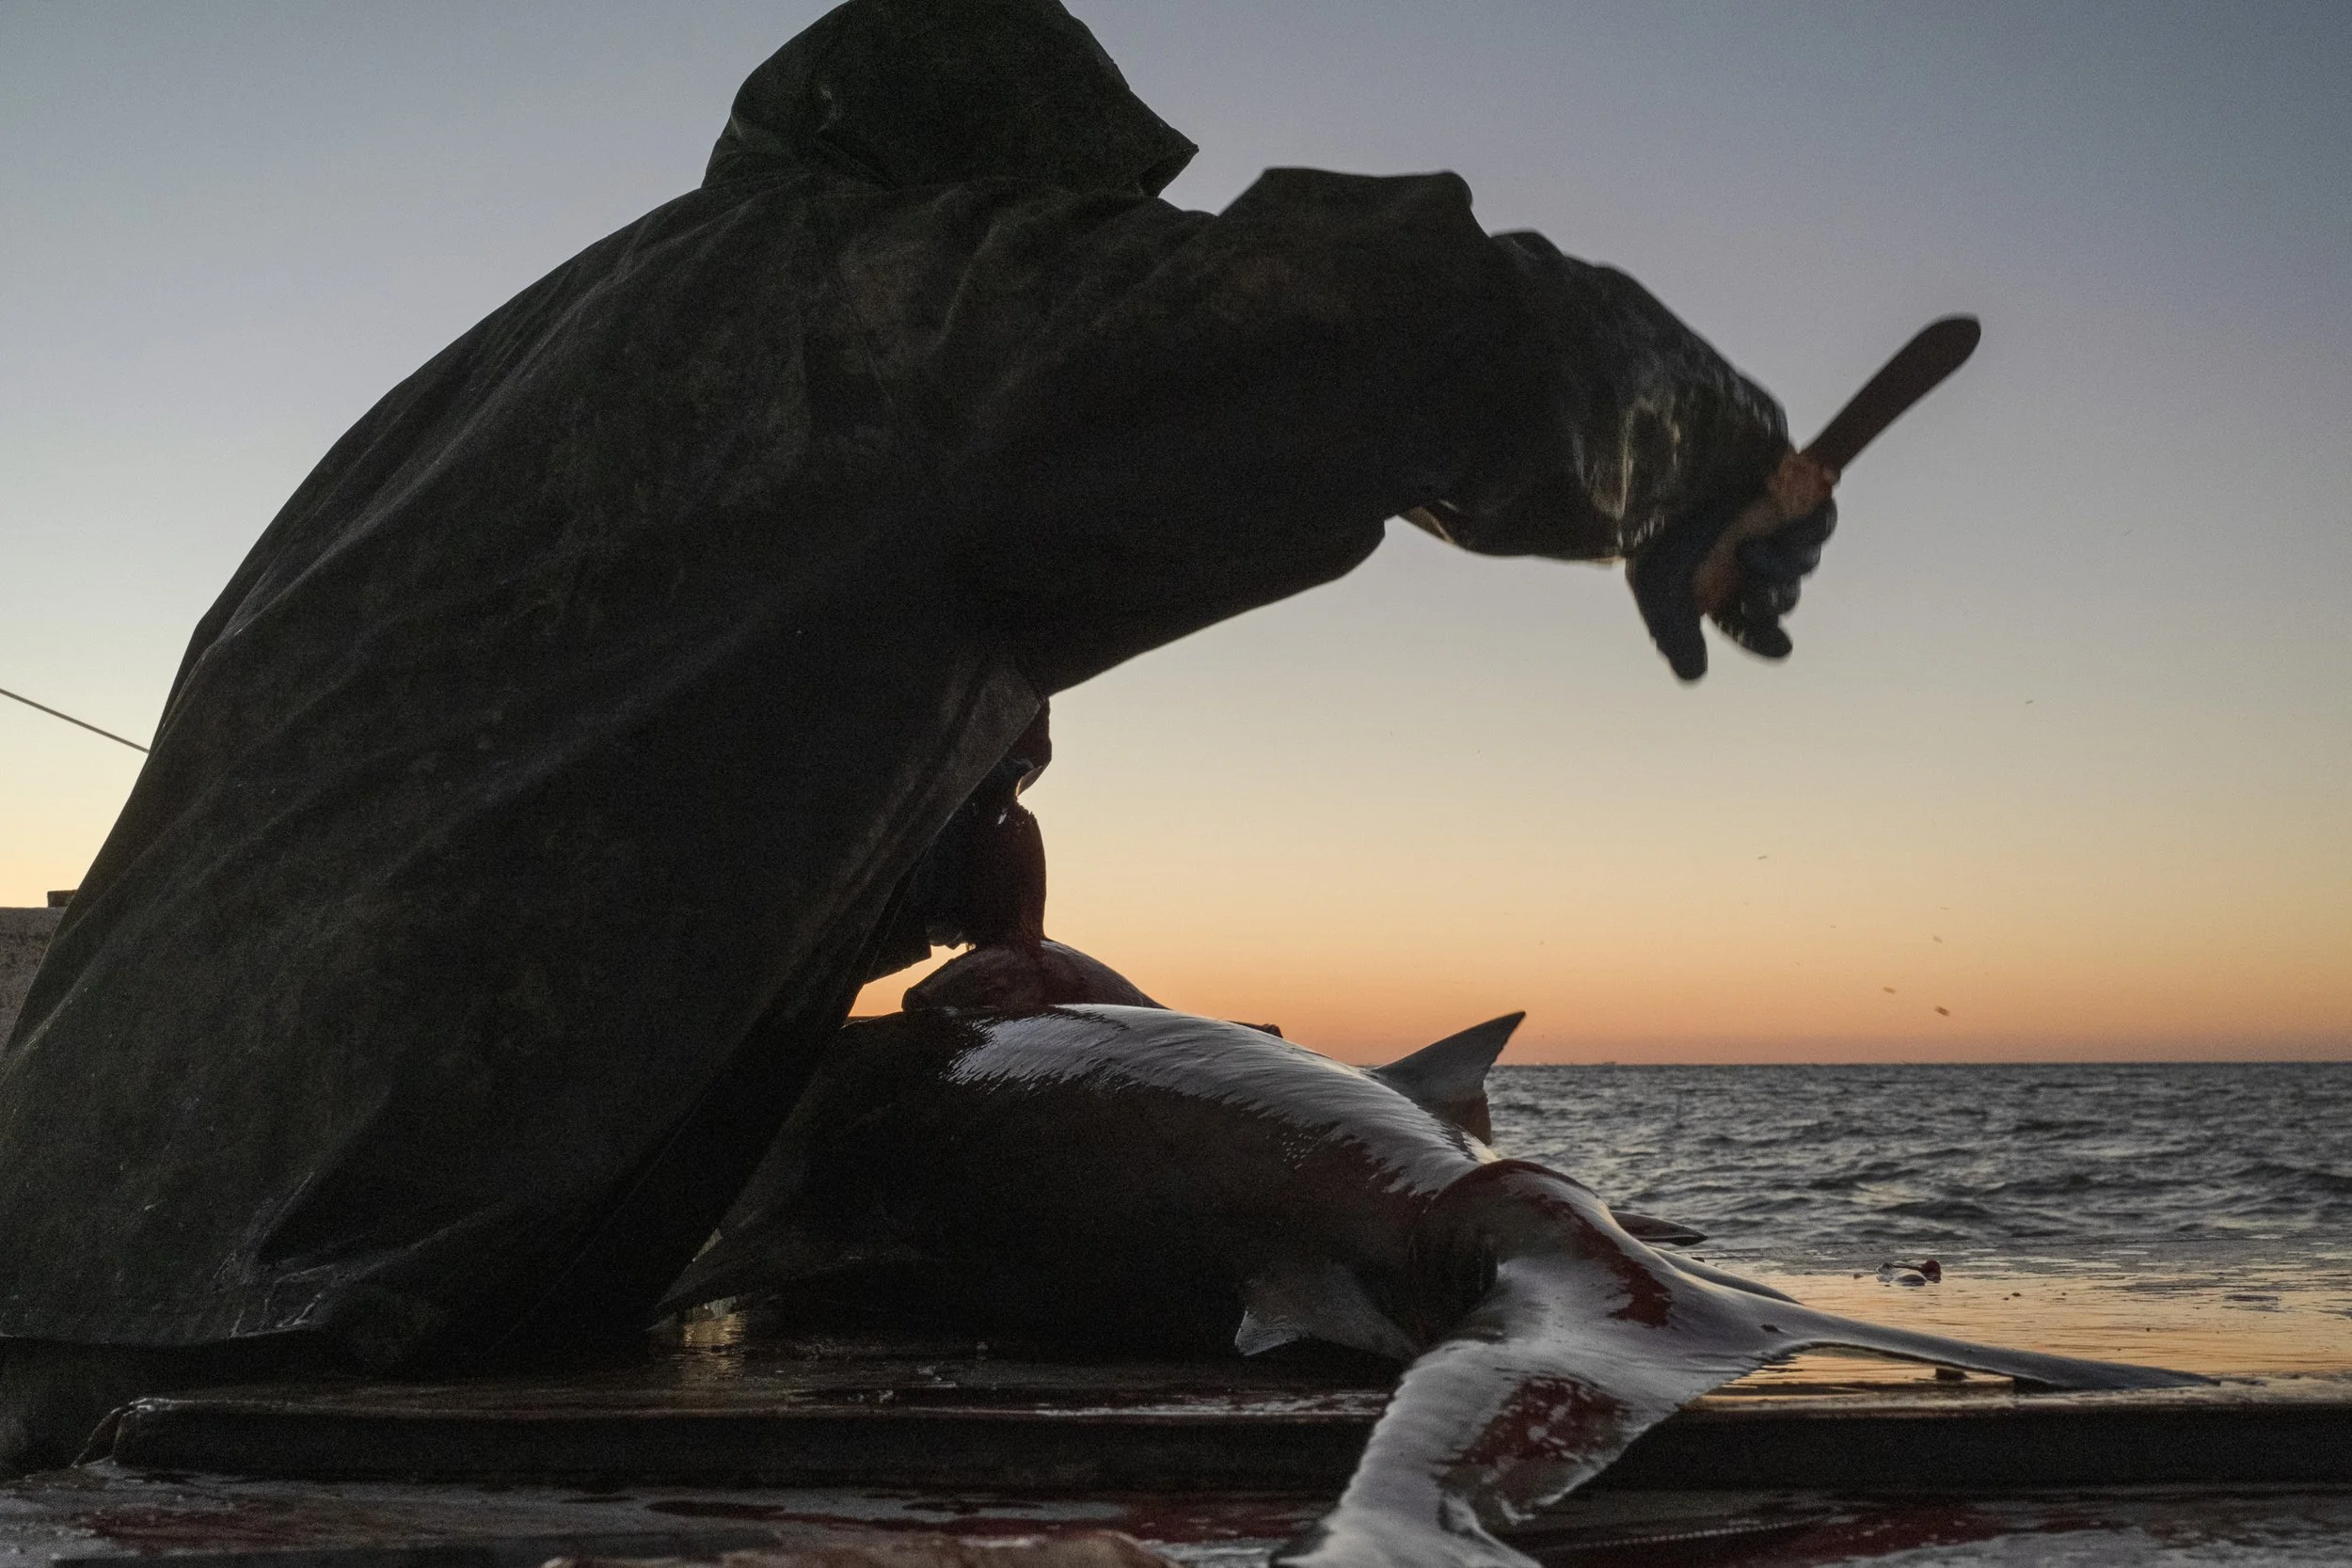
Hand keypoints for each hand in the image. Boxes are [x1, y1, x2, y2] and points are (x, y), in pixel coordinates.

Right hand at [1629, 451, 1837, 679]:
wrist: (1672, 443)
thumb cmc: (1658, 512)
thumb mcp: (1658, 582)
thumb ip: (1674, 631)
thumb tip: (1692, 678)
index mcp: (1707, 574)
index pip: (1742, 619)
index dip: (1762, 636)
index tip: (1782, 649)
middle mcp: (1739, 548)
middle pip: (1779, 594)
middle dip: (1775, 597)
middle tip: (1760, 592)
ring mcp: (1768, 517)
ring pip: (1804, 559)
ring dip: (1788, 561)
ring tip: (1754, 545)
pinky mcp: (1792, 485)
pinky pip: (1820, 519)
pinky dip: (1812, 525)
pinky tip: (1788, 519)